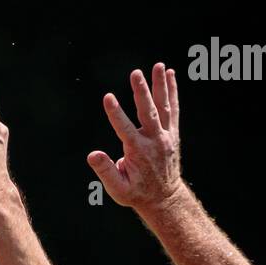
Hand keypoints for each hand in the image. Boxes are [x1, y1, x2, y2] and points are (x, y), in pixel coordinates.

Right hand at [88, 64, 182, 209]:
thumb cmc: (137, 194)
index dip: (115, 113)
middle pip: (147, 112)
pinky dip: (172, 92)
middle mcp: (154, 141)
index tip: (108, 98)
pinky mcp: (172, 134)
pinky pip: (173, 109)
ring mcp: (165, 136)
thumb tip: (92, 155)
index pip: (124, 128)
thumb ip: (106, 171)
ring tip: (158, 65)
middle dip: (141, 92)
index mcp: (138, 152)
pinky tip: (170, 75)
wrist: (164, 199)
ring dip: (160, 85)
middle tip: (136, 73)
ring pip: (162, 107)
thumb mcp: (118, 189)